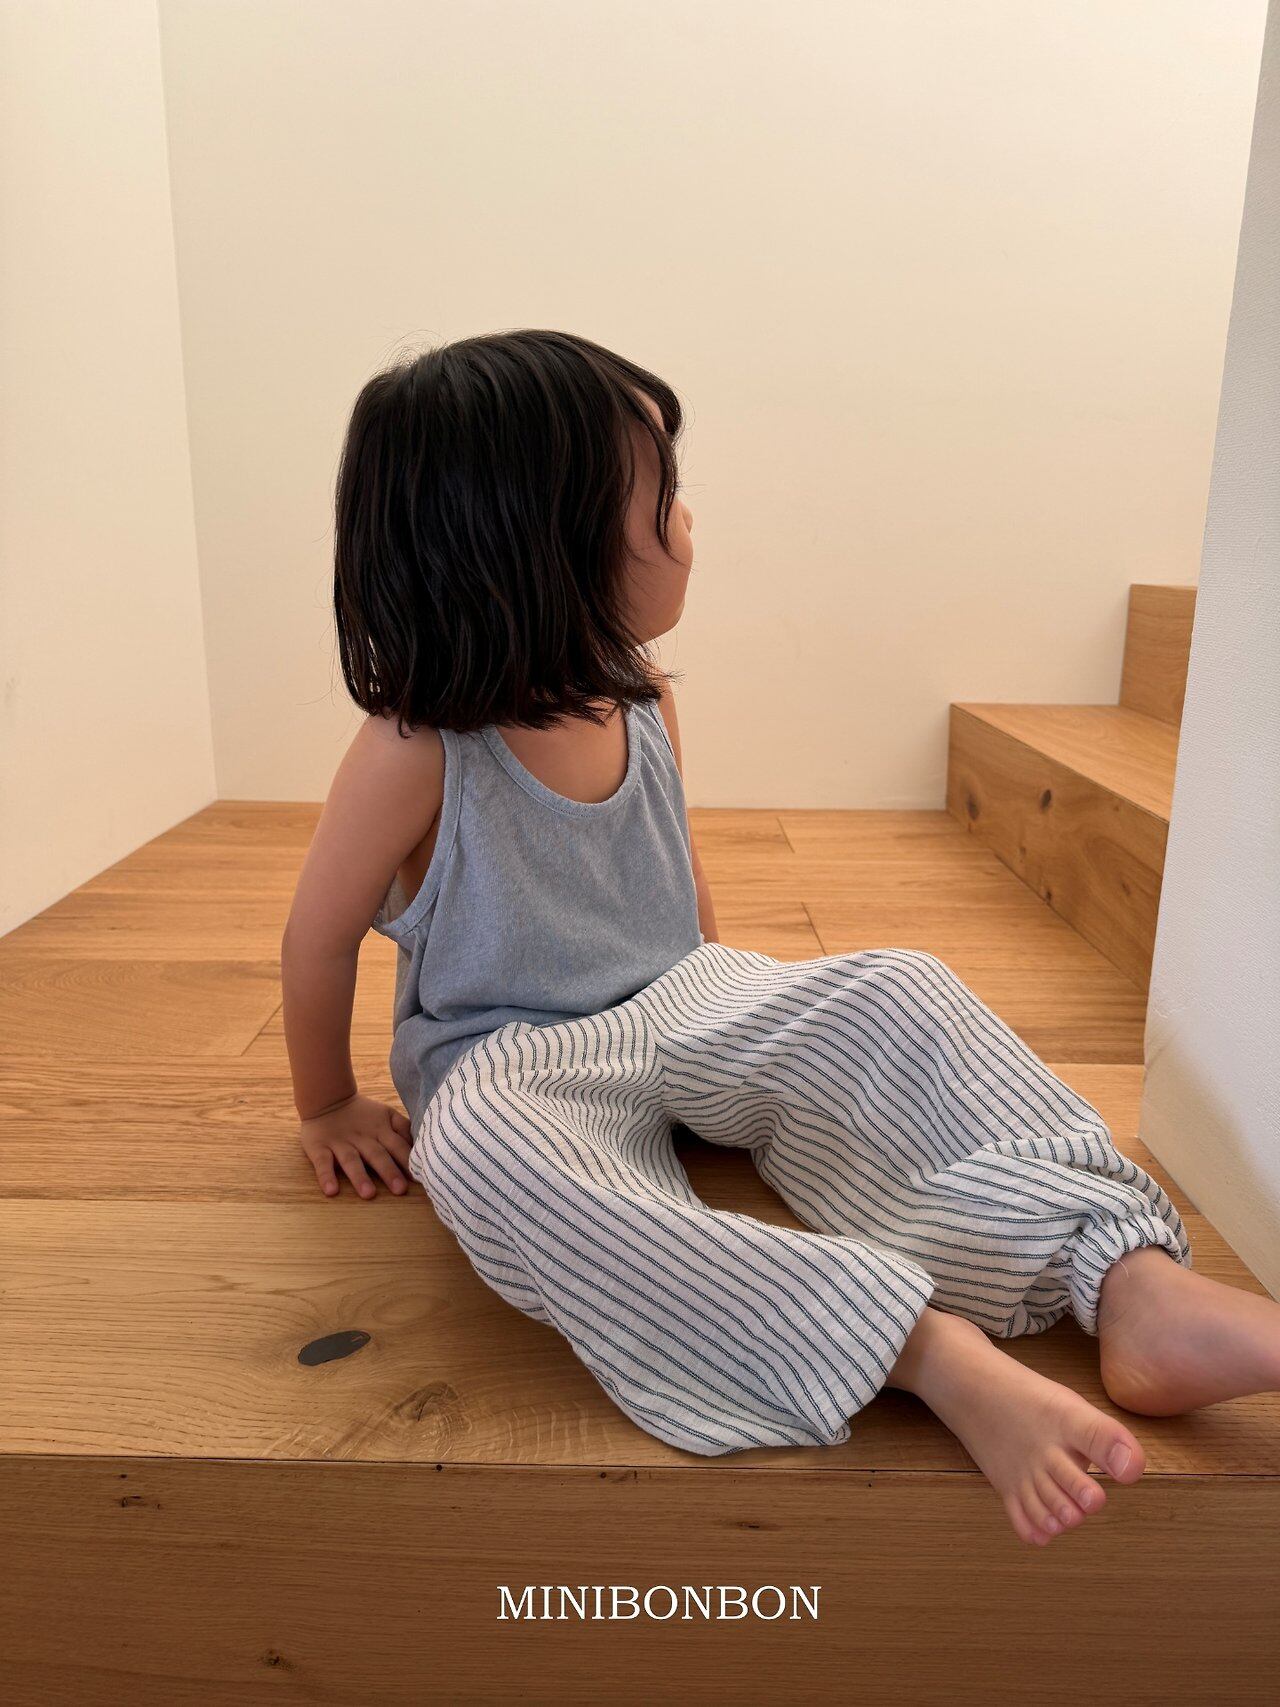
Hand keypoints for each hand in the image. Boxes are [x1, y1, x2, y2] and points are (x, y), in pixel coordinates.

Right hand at [298, 1092, 414, 1198]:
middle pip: (377, 1155)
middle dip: (389, 1172)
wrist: (327, 1099)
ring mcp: (340, 1143)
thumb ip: (403, 1129)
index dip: (408, 1160)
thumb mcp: (386, 1115)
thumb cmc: (363, 1114)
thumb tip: (422, 1146)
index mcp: (380, 1130)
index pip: (397, 1145)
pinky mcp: (319, 1147)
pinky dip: (326, 1176)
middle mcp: (362, 1137)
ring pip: (351, 1160)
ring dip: (360, 1177)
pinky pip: (322, 1163)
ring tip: (368, 1194)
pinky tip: (331, 1191)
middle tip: (400, 1190)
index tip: (419, 1178)